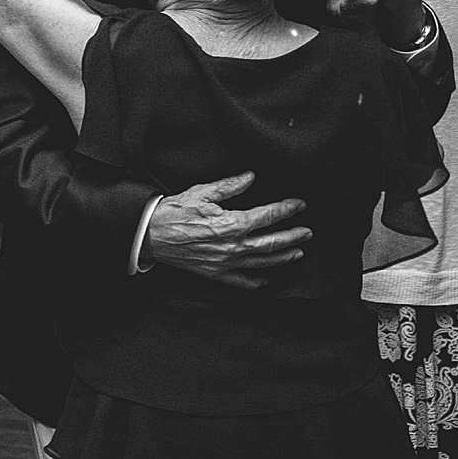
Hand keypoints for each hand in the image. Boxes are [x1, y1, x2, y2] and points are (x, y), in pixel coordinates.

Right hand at [143, 172, 311, 290]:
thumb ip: (230, 186)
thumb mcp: (202, 192)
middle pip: (272, 242)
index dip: (287, 209)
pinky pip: (240, 281)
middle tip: (307, 232)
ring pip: (263, 262)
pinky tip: (267, 280)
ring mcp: (225, 262)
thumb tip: (250, 177)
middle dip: (294, 236)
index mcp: (232, 223)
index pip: (268, 216)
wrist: (149, 234)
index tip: (300, 204)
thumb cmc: (174, 212)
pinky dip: (256, 282)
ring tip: (298, 253)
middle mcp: (233, 246)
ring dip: (283, 257)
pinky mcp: (214, 272)